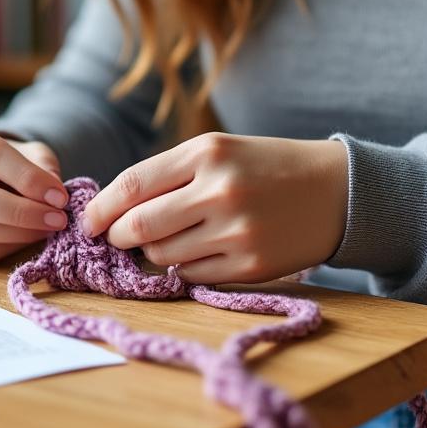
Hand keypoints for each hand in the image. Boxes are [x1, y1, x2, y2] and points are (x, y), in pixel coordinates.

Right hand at [0, 117, 68, 265]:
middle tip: (56, 219)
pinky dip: (4, 249)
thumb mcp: (28, 151)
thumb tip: (53, 195)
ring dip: (16, 233)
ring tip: (45, 228)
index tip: (59, 196)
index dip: (26, 177)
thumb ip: (42, 167)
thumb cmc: (8, 162)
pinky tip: (24, 239)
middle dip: (19, 211)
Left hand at [82, 132, 348, 283]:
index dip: (101, 209)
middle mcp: (220, 190)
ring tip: (172, 240)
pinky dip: (186, 268)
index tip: (89, 223)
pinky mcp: (251, 266)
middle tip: (121, 239)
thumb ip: (167, 176)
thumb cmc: (266, 168)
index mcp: (207, 152)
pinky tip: (203, 252)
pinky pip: (192, 275)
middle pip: (139, 227)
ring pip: (162, 256)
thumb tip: (111, 214)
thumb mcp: (219, 151)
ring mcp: (237, 231)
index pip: (131, 186)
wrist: (337, 191)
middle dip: (120, 237)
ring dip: (155, 254)